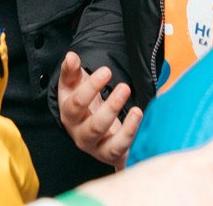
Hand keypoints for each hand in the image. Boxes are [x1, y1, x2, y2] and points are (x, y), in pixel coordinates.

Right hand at [57, 51, 141, 167]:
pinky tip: (143, 124)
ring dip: (127, 130)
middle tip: (125, 87)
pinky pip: (126, 154)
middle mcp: (81, 136)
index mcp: (69, 116)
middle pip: (94, 127)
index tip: (107, 71)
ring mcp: (98, 149)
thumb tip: (71, 57)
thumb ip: (71, 70)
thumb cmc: (82, 101)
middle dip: (111, 108)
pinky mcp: (114, 156)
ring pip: (112, 146)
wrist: (88, 126)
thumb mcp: (73, 84)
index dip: (91, 87)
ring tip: (138, 111)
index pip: (77, 104)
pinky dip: (135, 141)